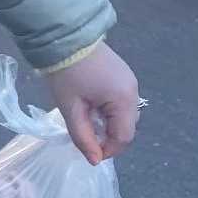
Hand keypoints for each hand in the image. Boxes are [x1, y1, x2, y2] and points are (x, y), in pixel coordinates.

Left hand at [46, 41, 141, 164]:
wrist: (63, 37)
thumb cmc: (65, 74)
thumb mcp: (71, 109)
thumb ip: (83, 137)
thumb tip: (95, 160)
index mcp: (124, 99)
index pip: (124, 137)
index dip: (108, 150)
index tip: (89, 152)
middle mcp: (133, 90)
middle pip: (127, 126)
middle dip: (108, 136)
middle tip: (84, 134)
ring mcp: (130, 80)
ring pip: (124, 114)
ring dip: (107, 123)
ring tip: (85, 119)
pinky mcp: (123, 74)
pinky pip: (120, 101)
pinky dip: (108, 110)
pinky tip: (91, 105)